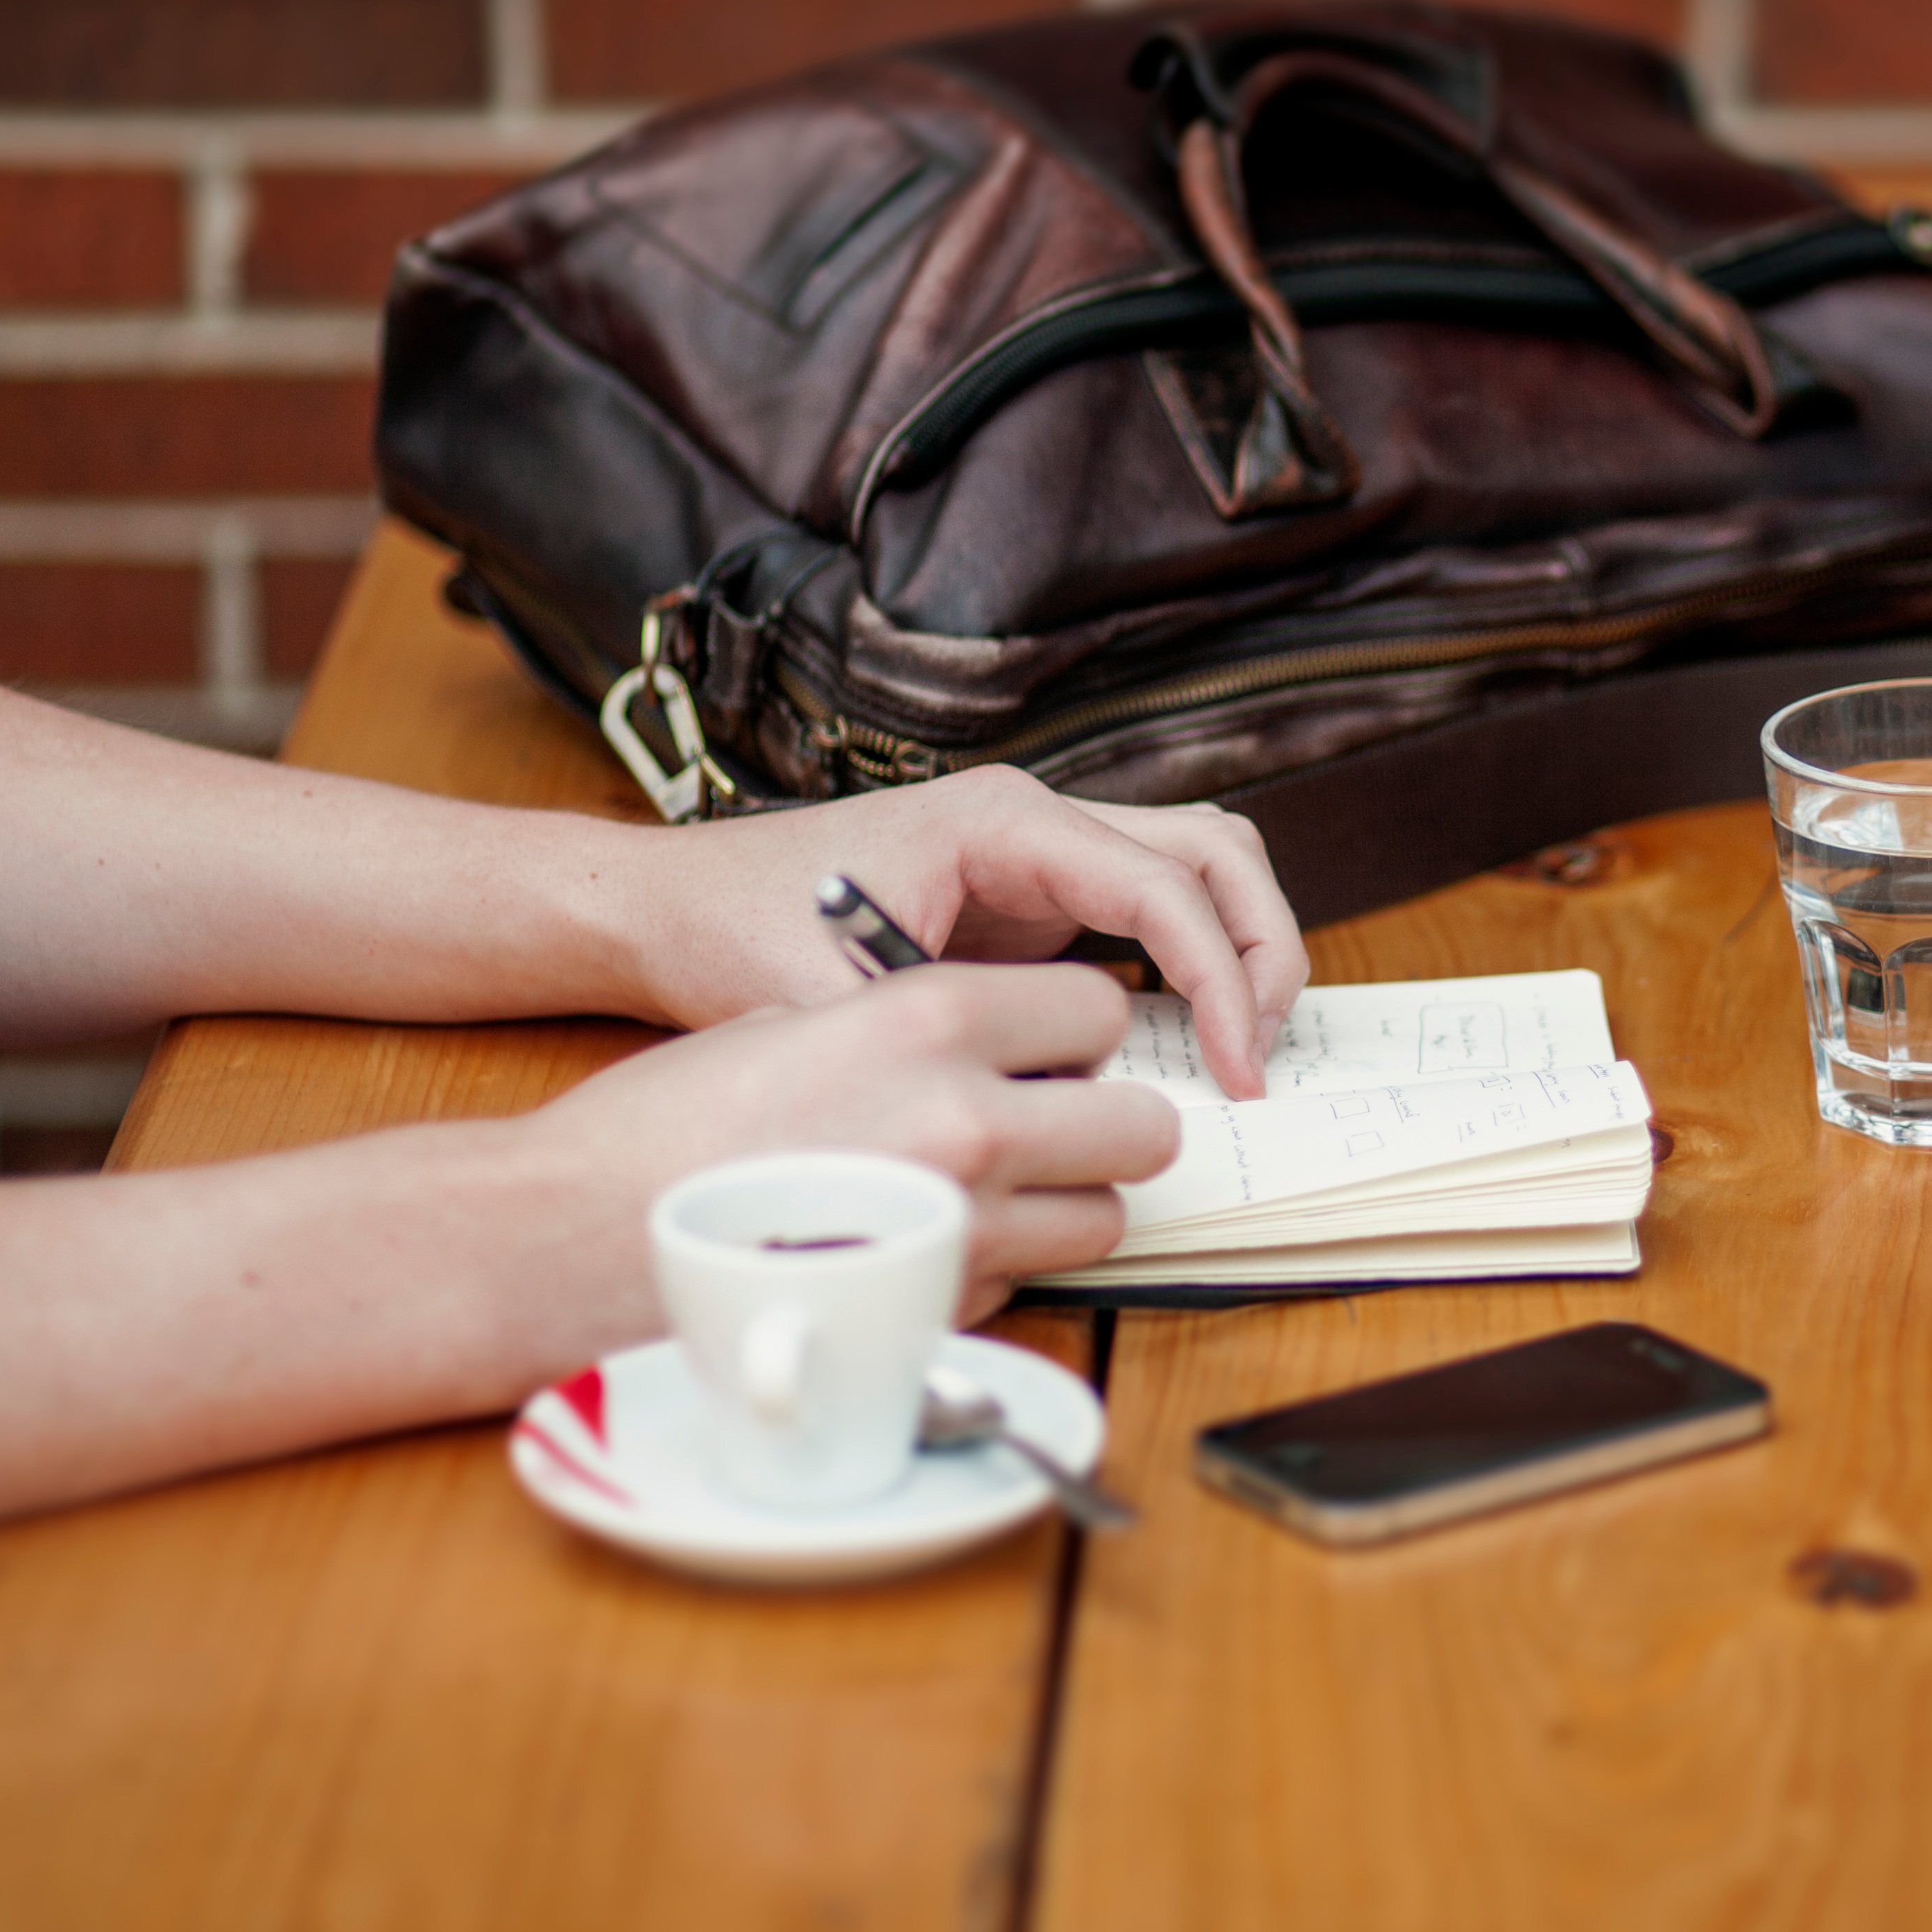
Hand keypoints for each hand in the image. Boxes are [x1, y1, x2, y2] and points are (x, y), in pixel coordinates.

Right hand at [510, 961, 1175, 1342]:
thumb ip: (913, 1031)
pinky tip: (922, 1248)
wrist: (571, 1236)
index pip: (1101, 1009)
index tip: (1052, 1049)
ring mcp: (963, 1226)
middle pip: (1142, 1127)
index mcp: (931, 1019)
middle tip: (1055, 1128)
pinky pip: (1027, 1283)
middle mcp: (969, 1117)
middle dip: (1106, 1127)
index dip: (1081, 1034)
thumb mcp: (796, 1021)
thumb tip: (994, 1051)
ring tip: (990, 1195)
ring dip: (1065, 1206)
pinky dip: (998, 1269)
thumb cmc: (666, 1125)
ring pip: (1104, 1219)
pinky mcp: (940, 1311)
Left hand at [610, 767, 1306, 1097]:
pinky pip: (1152, 911)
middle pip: (1216, 852)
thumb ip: (941, 1048)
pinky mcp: (1035, 894)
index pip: (1165, 885)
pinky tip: (1183, 1044)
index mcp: (1002, 821)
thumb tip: (1050, 1112)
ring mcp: (1042, 852)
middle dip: (1262, 949)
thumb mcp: (833, 1003)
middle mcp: (1036, 818)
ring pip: (1199, 867)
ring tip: (1240, 1047)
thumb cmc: (736, 931)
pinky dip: (1193, 965)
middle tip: (1261, 1055)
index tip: (1235, 1071)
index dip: (1221, 980)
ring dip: (1240, 948)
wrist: (669, 904)